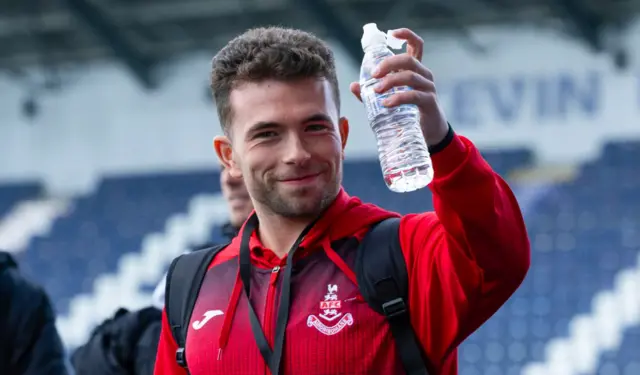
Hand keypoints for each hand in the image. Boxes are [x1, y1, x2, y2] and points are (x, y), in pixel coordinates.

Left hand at [350, 28, 448, 145]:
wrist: (428, 134)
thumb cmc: (409, 112)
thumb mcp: (390, 98)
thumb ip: (372, 92)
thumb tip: (353, 85)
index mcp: (415, 70)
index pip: (416, 45)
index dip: (406, 35)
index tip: (391, 34)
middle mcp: (424, 75)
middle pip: (408, 60)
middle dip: (389, 64)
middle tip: (374, 74)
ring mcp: (428, 88)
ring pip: (410, 76)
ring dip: (390, 82)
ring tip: (377, 91)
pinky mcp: (429, 102)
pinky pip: (414, 95)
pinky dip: (398, 98)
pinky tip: (386, 104)